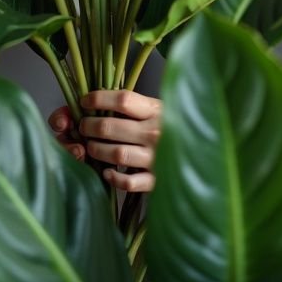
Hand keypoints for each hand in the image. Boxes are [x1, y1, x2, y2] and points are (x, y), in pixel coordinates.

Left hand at [48, 89, 162, 191]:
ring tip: (92, 147)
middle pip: (110, 127)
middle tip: (84, 127)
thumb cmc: (173, 128)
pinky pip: (129, 182)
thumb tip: (100, 102)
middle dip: (89, 126)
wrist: (197, 151)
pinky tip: (108, 172)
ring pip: (116, 154)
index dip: (98, 99)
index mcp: (158, 111)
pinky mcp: (156, 180)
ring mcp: (157, 158)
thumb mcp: (161, 110)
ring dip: (97, 150)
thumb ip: (137, 107)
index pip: (123, 100)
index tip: (85, 101)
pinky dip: (114, 178)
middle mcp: (157, 133)